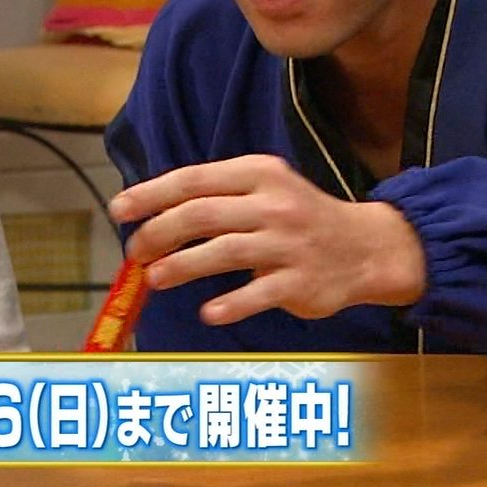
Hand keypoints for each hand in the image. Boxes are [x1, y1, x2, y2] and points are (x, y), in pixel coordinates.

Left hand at [109, 154, 426, 325]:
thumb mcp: (265, 189)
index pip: (193, 180)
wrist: (366, 247)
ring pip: (224, 251)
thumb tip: (151, 215)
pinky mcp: (301, 282)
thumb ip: (216, 196)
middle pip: (202, 214)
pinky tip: (207, 312)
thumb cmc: (299, 218)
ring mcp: (288, 244)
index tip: (119, 210)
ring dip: (182, 266)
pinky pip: (258, 294)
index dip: (150, 195)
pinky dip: (230, 304)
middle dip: (159, 232)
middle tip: (134, 252)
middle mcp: (273, 204)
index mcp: (258, 174)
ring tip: (154, 279)